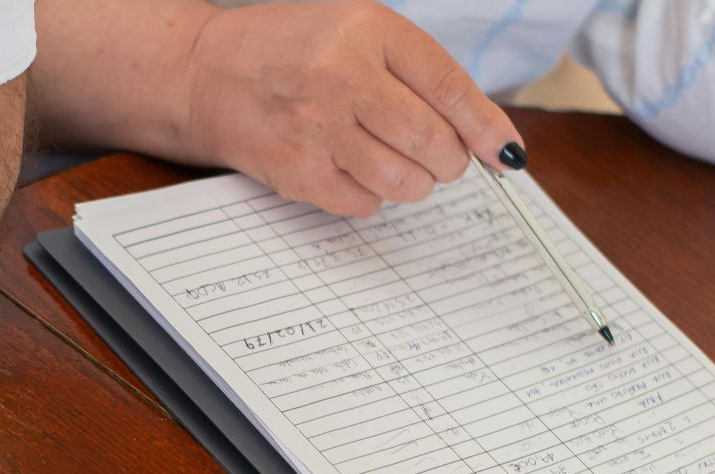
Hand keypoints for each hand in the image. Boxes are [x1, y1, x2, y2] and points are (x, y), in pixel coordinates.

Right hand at [181, 0, 523, 215]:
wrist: (207, 72)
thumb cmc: (294, 50)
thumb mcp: (358, 33)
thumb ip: (421, 75)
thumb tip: (490, 140)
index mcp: (367, 29)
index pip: (449, 87)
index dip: (486, 128)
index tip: (507, 154)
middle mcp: (342, 75)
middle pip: (434, 143)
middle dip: (448, 160)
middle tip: (437, 155)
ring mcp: (318, 127)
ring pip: (405, 181)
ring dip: (413, 181)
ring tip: (390, 158)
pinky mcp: (298, 171)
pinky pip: (365, 203)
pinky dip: (370, 194)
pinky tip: (349, 166)